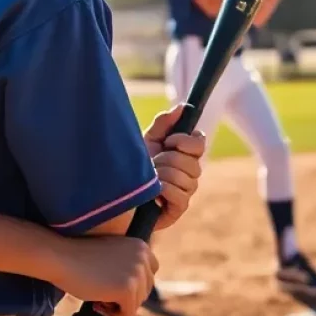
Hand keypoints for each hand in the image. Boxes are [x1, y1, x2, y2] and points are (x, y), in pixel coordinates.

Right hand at [51, 235, 157, 315]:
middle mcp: (143, 257)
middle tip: (105, 298)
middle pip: (146, 289)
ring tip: (100, 301)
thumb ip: (127, 266)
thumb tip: (136, 290)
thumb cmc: (81, 257)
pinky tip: (101, 309)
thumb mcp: (112, 255)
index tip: (115, 289)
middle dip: (127, 297)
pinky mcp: (127, 288)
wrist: (63, 257)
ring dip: (120, 306)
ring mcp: (136, 273)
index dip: (134, 285)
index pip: (150, 273)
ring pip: (137, 302)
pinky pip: (129, 312)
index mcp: (141, 246)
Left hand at [143, 106, 206, 230]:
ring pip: (186, 178)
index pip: (200, 142)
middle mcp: (189, 172)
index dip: (187, 141)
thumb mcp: (146, 141)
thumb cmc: (132, 167)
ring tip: (150, 179)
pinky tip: (153, 192)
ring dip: (163, 176)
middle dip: (169, 159)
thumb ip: (163, 124)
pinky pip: (181, 195)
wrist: (116, 196)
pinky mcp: (179, 208)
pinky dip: (164, 190)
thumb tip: (183, 107)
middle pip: (193, 161)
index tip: (169, 140)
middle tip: (153, 163)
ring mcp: (186, 191)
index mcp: (184, 154)